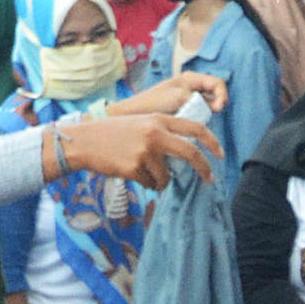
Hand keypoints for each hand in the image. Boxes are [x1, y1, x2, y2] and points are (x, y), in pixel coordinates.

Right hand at [56, 110, 220, 190]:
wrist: (84, 141)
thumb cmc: (112, 134)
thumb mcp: (140, 124)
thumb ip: (162, 134)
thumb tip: (184, 156)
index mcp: (158, 120)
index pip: (194, 128)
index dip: (211, 141)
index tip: (219, 153)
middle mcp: (154, 133)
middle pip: (190, 152)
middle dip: (203, 168)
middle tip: (209, 179)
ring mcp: (145, 151)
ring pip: (166, 175)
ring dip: (160, 181)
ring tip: (145, 174)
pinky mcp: (134, 167)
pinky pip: (149, 183)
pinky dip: (145, 183)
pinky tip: (131, 172)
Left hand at [113, 71, 225, 118]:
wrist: (133, 116)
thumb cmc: (153, 103)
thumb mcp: (180, 96)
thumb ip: (200, 99)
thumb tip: (215, 107)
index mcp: (190, 78)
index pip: (218, 83)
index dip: (222, 95)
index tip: (217, 108)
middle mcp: (190, 87)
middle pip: (214, 95)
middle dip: (217, 105)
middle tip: (211, 115)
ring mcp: (186, 100)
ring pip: (206, 107)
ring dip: (207, 114)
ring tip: (199, 122)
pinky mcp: (181, 113)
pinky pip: (197, 116)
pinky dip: (198, 121)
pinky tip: (192, 127)